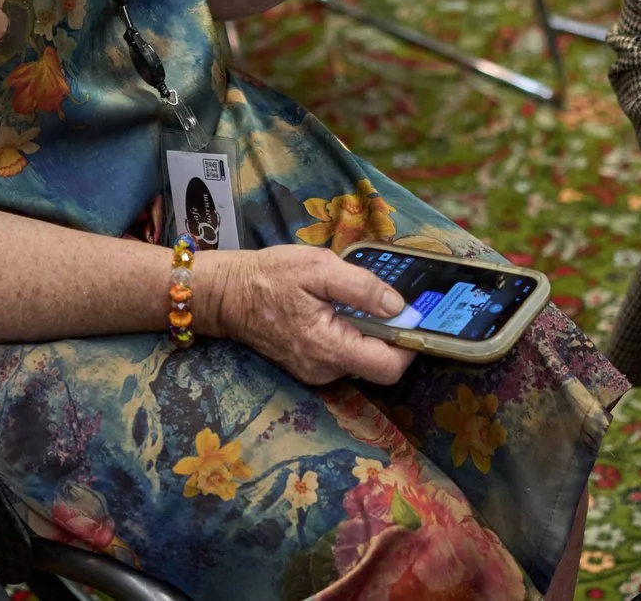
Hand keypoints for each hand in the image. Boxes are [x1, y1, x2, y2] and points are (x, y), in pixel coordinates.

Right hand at [201, 245, 417, 385]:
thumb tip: (399, 306)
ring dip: (369, 334)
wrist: (227, 294)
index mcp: (330, 348)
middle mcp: (324, 370)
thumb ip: (362, 288)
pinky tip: (340, 310)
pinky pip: (344, 356)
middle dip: (389, 335)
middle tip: (388, 301)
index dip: (409, 344)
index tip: (413, 316)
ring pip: (362, 360)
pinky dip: (351, 335)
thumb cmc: (270, 277)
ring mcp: (315, 372)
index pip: (389, 367)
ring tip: (358, 302)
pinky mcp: (309, 367)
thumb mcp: (319, 268)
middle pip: (378, 365)